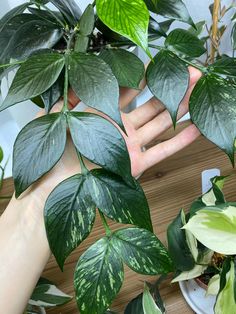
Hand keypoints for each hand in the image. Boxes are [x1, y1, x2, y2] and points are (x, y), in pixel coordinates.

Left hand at [68, 66, 201, 177]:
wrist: (56, 180)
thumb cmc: (54, 149)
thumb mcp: (57, 116)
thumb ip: (69, 96)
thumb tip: (76, 76)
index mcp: (105, 115)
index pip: (129, 91)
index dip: (144, 76)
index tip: (159, 62)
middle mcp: (122, 128)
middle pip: (152, 105)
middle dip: (171, 88)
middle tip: (190, 72)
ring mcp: (132, 146)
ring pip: (161, 124)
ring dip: (181, 108)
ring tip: (198, 91)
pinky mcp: (137, 164)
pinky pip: (162, 151)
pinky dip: (180, 141)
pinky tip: (196, 129)